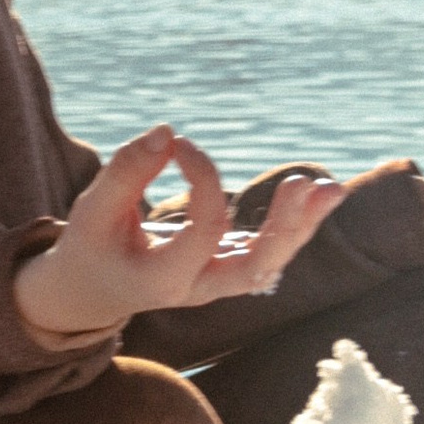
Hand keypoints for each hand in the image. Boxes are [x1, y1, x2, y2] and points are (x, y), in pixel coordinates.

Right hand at [14, 129, 346, 340]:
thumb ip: (126, 172)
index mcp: (163, 280)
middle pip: (255, 269)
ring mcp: (216, 285)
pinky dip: (294, 226)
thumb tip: (167, 132)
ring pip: (270, 264)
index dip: (204, 179)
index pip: (205, 228)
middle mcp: (198, 290)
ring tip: (332, 189)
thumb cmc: (90, 246)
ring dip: (302, 228)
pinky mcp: (226, 270)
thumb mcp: (93, 211)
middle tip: (303, 184)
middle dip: (285, 228)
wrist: (90, 291)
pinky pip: (268, 252)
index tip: (180, 144)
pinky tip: (319, 195)